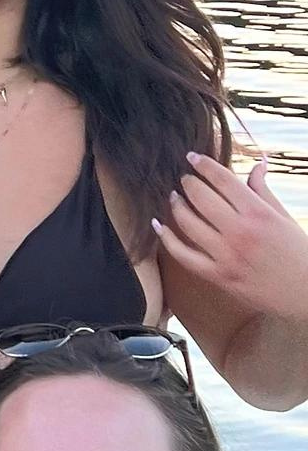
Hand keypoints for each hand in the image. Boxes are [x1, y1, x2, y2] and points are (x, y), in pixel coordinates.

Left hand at [155, 154, 307, 320]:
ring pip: (188, 224)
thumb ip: (264, 191)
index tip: (192, 157)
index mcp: (259, 214)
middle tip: (184, 179)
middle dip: (188, 184)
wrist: (305, 293)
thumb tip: (258, 163)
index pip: (224, 181)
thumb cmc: (298, 253)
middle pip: (201, 198)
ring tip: (174, 197)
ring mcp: (226, 255)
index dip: (204, 165)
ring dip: (176, 206)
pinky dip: (167, 239)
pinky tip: (158, 226)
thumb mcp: (284, 218)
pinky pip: (184, 255)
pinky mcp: (218, 275)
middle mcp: (240, 232)